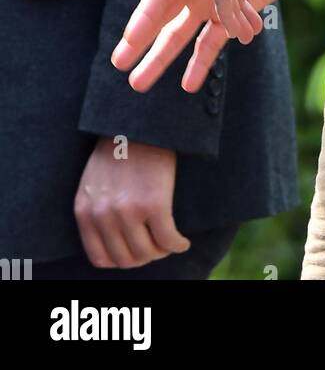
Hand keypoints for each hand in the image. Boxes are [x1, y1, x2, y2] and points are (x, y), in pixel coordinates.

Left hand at [74, 137, 188, 268]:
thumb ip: (98, 209)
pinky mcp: (154, 204)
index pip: (100, 258)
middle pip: (126, 259)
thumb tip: (114, 239)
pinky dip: (178, 245)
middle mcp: (103, 215)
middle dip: (144, 257)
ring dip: (161, 252)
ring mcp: (128, 211)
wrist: (140, 120)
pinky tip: (183, 241)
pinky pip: (168, 240)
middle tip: (157, 247)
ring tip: (170, 241)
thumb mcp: (95, 181)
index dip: (121, 260)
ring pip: (147, 253)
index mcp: (85, 211)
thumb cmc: (120, 146)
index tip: (135, 252)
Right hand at [111, 0, 313, 93]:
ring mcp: (211, 3)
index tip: (127, 43)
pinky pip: (213, 42)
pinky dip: (203, 61)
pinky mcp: (230, 17)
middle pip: (163, 19)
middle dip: (142, 43)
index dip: (143, 20)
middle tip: (120, 66)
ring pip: (182, 36)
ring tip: (140, 82)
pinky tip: (188, 83)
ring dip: (164, 58)